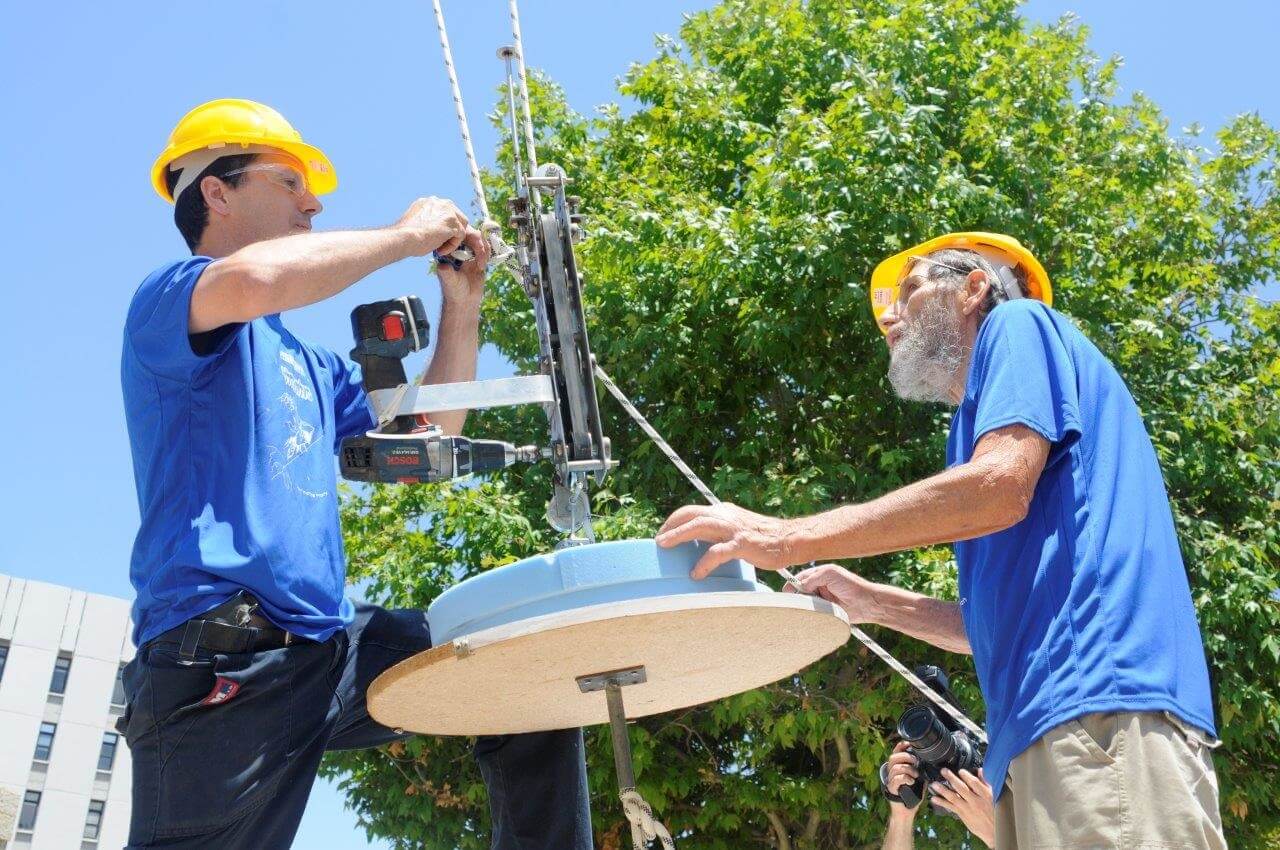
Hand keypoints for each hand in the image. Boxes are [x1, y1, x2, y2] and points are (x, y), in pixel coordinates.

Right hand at [395, 196, 469, 256]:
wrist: (403, 237)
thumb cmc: (405, 236)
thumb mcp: (417, 223)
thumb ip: (428, 222)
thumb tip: (434, 231)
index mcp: (430, 202)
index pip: (446, 212)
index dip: (445, 226)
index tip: (437, 238)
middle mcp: (439, 202)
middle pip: (457, 216)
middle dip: (453, 231)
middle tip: (444, 244)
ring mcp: (447, 211)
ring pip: (460, 226)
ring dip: (453, 239)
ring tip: (441, 248)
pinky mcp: (452, 222)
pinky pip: (460, 236)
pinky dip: (452, 245)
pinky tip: (440, 250)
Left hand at [436, 226, 489, 305]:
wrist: (465, 301)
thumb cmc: (454, 291)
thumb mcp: (449, 281)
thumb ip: (446, 273)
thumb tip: (442, 264)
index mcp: (448, 251)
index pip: (457, 235)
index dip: (466, 235)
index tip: (473, 245)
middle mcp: (458, 249)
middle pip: (470, 234)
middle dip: (478, 242)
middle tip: (480, 257)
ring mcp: (469, 253)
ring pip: (479, 240)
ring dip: (484, 249)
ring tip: (481, 265)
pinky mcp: (479, 258)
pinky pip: (486, 248)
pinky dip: (488, 253)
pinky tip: (484, 264)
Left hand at [656, 502, 801, 577]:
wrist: (790, 539)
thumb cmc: (764, 538)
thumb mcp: (738, 528)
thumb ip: (719, 531)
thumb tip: (699, 540)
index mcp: (724, 511)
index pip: (693, 510)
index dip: (675, 520)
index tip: (664, 532)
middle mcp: (726, 515)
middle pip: (691, 514)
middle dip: (671, 524)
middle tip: (659, 540)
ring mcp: (733, 529)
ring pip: (700, 526)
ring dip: (679, 535)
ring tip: (665, 545)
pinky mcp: (742, 544)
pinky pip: (717, 552)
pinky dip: (704, 562)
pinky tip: (696, 573)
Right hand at [782, 562, 876, 623]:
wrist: (865, 603)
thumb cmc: (850, 585)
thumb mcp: (830, 574)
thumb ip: (812, 578)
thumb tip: (799, 586)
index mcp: (819, 575)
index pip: (800, 578)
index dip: (792, 584)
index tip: (786, 592)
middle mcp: (819, 586)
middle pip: (800, 591)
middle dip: (797, 596)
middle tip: (795, 601)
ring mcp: (821, 599)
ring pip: (805, 602)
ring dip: (804, 605)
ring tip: (805, 608)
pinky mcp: (825, 611)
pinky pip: (812, 612)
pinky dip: (810, 613)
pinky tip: (810, 615)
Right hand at [885, 741, 921, 821]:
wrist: (907, 811)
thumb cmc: (912, 795)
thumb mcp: (919, 779)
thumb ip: (921, 770)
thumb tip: (931, 762)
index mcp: (898, 767)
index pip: (896, 752)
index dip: (900, 746)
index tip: (908, 743)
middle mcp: (891, 772)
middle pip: (893, 757)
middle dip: (906, 757)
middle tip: (915, 762)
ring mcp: (890, 780)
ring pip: (896, 767)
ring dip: (908, 769)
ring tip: (915, 775)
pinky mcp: (891, 788)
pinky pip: (896, 779)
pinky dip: (905, 778)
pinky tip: (911, 781)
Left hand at [929, 768, 994, 848]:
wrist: (994, 831)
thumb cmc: (995, 812)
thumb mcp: (994, 796)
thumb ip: (986, 783)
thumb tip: (980, 771)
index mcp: (985, 795)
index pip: (975, 784)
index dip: (967, 776)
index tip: (960, 771)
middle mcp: (976, 801)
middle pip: (962, 788)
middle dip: (952, 779)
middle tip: (943, 771)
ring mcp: (968, 809)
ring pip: (954, 798)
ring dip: (943, 790)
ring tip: (934, 784)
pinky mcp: (963, 815)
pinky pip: (951, 807)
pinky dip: (942, 803)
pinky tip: (934, 799)